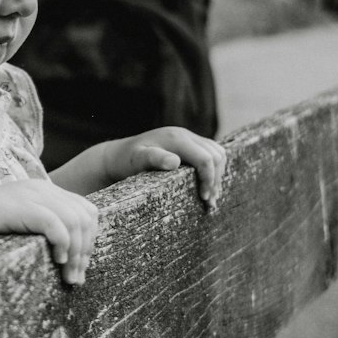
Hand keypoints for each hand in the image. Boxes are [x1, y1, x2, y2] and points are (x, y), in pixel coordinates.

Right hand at [0, 179, 98, 284]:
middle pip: (85, 217)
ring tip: (68, 275)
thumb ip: (46, 230)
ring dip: (76, 252)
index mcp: (44, 191)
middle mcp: (40, 188)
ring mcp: (28, 195)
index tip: (79, 266)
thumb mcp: (23, 227)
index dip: (90, 240)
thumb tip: (76, 258)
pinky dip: (61, 243)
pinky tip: (57, 260)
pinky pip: (53, 223)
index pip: (87, 211)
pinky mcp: (17, 207)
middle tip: (76, 277)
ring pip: (73, 220)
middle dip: (86, 250)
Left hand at [108, 127, 226, 204]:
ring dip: (218, 175)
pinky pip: (211, 154)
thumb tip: (174, 162)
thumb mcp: (136, 160)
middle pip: (216, 155)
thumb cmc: (126, 161)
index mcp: (176, 138)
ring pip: (218, 153)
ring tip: (210, 198)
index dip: (209, 179)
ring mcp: (188, 138)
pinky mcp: (189, 145)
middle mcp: (185, 134)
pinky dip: (214, 170)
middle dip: (216, 180)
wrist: (118, 155)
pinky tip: (207, 186)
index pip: (205, 159)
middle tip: (209, 203)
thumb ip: (154, 159)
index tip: (204, 199)